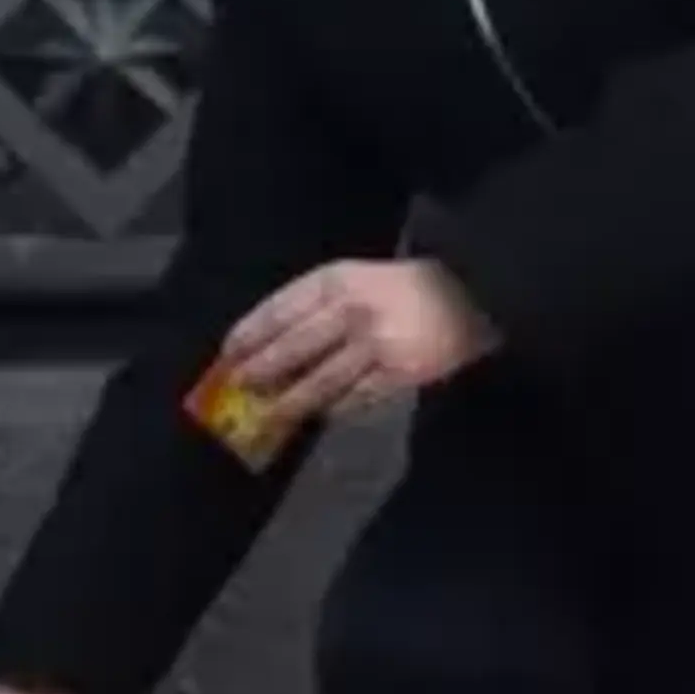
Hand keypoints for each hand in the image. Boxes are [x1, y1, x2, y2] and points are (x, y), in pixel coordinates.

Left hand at [218, 256, 495, 430]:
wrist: (466, 296)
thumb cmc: (403, 287)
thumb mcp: (356, 278)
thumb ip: (317, 304)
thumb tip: (270, 341)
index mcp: (336, 280)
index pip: (280, 309)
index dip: (250, 332)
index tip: (228, 352)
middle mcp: (350, 309)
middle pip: (293, 347)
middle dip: (261, 370)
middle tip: (240, 387)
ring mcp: (374, 343)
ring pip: (319, 380)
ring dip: (290, 400)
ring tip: (269, 414)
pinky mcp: (397, 373)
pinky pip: (354, 397)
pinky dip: (333, 408)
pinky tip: (320, 414)